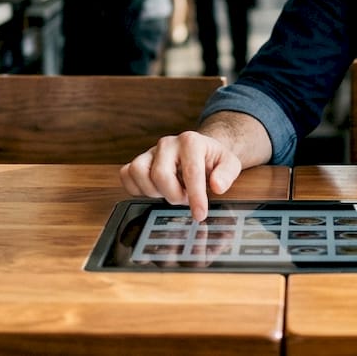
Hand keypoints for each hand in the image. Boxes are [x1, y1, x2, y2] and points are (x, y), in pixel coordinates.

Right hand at [120, 131, 243, 222]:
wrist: (200, 149)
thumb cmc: (213, 159)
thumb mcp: (230, 163)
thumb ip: (226, 174)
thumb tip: (217, 186)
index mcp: (191, 141)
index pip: (191, 172)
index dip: (195, 196)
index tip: (200, 214)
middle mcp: (168, 143)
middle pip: (160, 175)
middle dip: (174, 195)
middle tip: (185, 199)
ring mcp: (151, 151)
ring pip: (138, 172)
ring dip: (153, 192)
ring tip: (169, 193)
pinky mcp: (139, 160)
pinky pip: (126, 174)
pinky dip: (136, 188)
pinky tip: (154, 191)